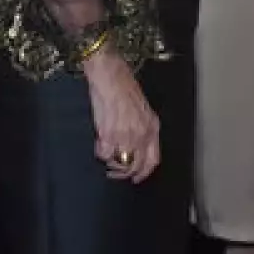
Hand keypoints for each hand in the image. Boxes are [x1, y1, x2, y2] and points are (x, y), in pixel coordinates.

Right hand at [83, 47, 160, 182]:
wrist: (110, 75)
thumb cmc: (124, 87)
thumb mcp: (142, 109)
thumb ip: (141, 128)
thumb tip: (134, 145)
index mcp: (152, 127)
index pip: (153, 159)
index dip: (144, 172)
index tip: (136, 178)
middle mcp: (142, 134)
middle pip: (135, 165)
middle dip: (123, 173)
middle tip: (113, 172)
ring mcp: (126, 136)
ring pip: (119, 162)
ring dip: (111, 161)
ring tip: (106, 152)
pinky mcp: (109, 134)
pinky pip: (104, 153)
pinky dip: (100, 151)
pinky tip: (100, 141)